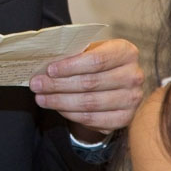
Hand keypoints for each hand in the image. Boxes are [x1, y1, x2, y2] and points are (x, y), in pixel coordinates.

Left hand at [29, 39, 143, 138]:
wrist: (116, 82)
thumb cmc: (99, 62)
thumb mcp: (92, 50)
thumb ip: (75, 53)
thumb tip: (46, 62)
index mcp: (126, 52)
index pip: (97, 60)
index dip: (71, 66)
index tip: (49, 70)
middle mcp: (134, 76)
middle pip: (90, 83)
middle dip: (58, 85)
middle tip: (37, 85)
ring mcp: (132, 99)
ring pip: (89, 103)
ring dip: (60, 102)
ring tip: (41, 98)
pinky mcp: (125, 118)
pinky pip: (93, 119)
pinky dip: (71, 115)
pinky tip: (58, 108)